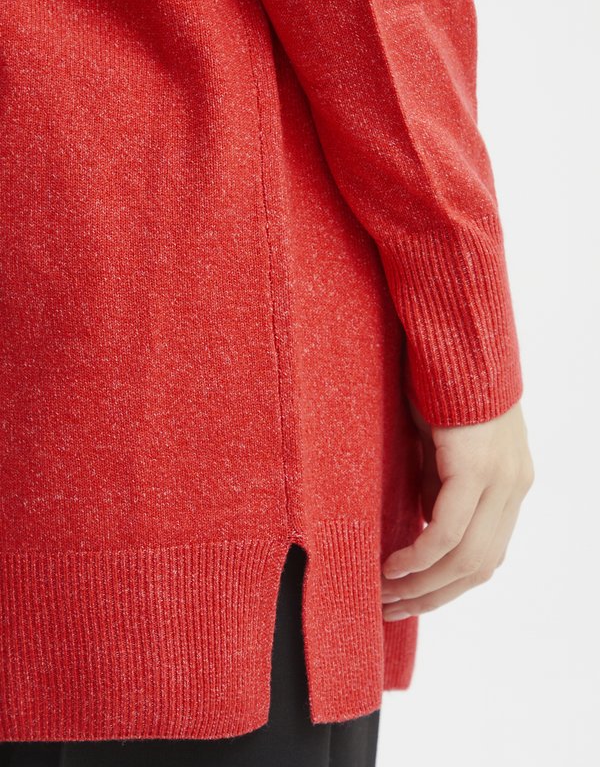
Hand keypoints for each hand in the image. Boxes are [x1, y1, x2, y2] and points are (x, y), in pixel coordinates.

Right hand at [381, 398, 533, 619]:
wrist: (453, 340)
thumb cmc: (441, 387)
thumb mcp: (442, 450)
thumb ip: (439, 490)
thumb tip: (421, 532)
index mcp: (511, 484)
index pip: (487, 555)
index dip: (449, 586)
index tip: (411, 599)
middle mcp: (514, 487)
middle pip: (480, 566)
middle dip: (433, 596)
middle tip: (392, 608)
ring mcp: (501, 479)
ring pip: (466, 558)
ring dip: (422, 585)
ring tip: (385, 595)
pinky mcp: (476, 468)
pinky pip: (446, 532)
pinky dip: (418, 558)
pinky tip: (393, 568)